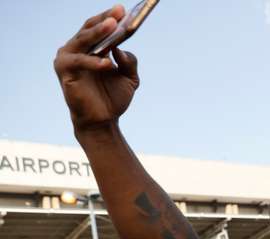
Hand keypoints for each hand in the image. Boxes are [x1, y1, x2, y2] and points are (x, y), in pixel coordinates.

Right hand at [54, 6, 139, 132]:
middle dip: (105, 20)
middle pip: (89, 29)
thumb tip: (121, 49)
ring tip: (113, 26)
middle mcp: (76, 49)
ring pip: (83, 40)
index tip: (123, 9)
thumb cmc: (113, 98)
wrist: (103, 121)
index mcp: (91, 48)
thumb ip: (129, 62)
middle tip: (118, 13)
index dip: (109, 17)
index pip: (97, 26)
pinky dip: (94, 62)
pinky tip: (108, 64)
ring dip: (98, 33)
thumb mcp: (129, 78)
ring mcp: (68, 58)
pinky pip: (79, 62)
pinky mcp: (64, 71)